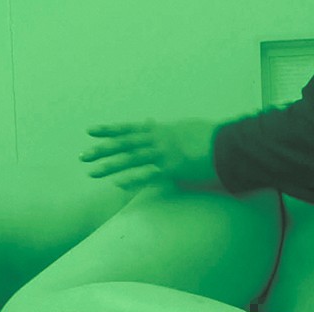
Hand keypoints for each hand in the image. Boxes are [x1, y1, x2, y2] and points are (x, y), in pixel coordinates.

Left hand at [79, 119, 222, 190]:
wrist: (230, 144)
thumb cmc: (209, 137)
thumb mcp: (183, 127)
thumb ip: (164, 129)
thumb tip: (152, 123)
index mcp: (160, 130)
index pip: (128, 129)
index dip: (109, 130)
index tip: (90, 131)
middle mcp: (159, 139)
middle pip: (124, 144)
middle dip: (102, 150)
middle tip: (82, 156)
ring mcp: (165, 153)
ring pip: (131, 158)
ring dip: (110, 166)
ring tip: (92, 172)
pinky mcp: (174, 168)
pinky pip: (149, 175)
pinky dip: (133, 179)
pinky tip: (118, 184)